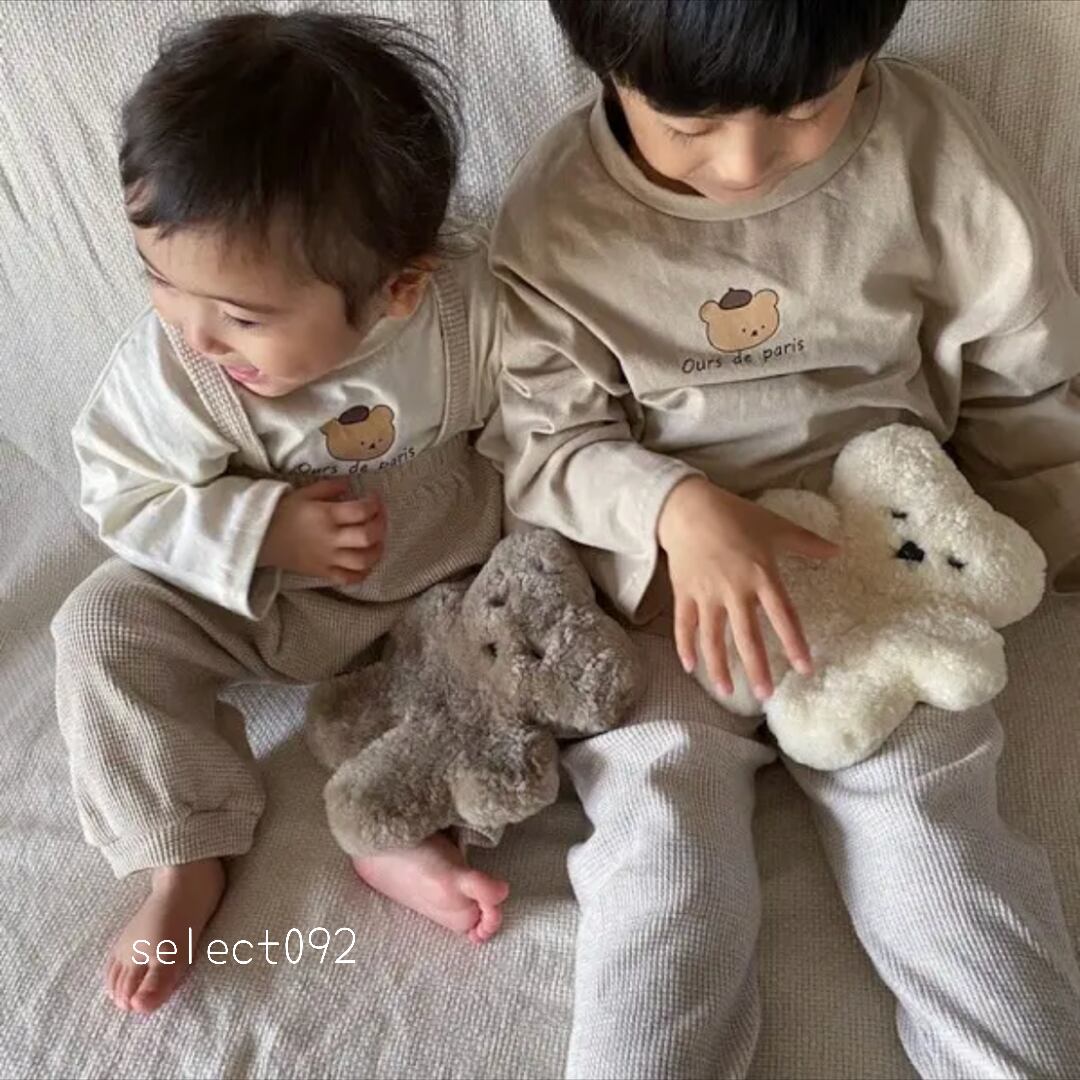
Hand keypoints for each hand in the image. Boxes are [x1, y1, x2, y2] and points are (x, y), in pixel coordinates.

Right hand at [258, 478, 384, 585]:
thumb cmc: (282, 511)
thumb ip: (330, 487)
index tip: (374, 498)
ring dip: (377, 550)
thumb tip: (350, 485)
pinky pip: (348, 578)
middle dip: (381, 525)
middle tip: (379, 517)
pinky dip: (362, 573)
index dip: (374, 503)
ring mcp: (327, 558)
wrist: (258, 537)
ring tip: (377, 541)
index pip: (361, 511)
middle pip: (367, 536)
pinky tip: (366, 563)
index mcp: (326, 515)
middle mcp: (330, 538)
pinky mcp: (323, 573)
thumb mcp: (304, 492)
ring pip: (362, 561)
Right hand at [657, 476, 838, 700]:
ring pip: (713, 638)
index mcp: (761, 574)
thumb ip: (807, 543)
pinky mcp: (685, 593)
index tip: (804, 668)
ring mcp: (707, 594)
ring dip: (720, 666)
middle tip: (765, 695)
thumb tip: (838, 551)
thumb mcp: (775, 526)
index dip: (794, 643)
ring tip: (727, 691)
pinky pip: (685, 625)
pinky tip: (691, 668)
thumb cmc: (735, 516)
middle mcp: (734, 589)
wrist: (688, 507)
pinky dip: (686, 646)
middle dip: (757, 667)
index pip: (782, 616)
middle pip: (746, 636)